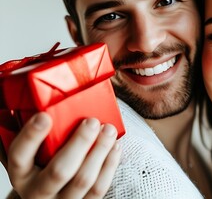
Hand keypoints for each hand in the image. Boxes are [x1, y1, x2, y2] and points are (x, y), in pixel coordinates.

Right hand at [6, 112, 121, 198]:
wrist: (48, 197)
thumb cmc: (42, 167)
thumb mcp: (32, 153)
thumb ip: (35, 134)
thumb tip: (42, 101)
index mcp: (21, 173)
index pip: (19, 156)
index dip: (31, 136)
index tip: (45, 116)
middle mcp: (37, 191)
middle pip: (60, 171)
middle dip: (80, 143)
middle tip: (92, 122)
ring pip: (84, 180)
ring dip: (100, 151)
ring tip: (108, 130)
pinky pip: (99, 188)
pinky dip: (110, 165)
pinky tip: (114, 147)